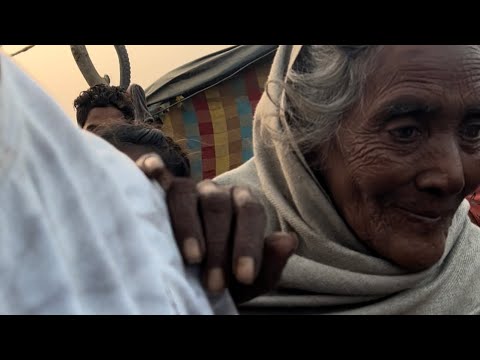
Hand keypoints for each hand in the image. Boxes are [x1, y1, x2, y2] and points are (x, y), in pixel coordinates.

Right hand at [136, 153, 297, 303]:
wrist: (193, 279)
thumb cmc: (222, 277)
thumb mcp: (247, 280)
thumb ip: (269, 263)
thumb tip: (287, 240)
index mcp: (242, 206)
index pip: (250, 212)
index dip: (248, 243)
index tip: (244, 276)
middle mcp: (215, 193)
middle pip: (218, 205)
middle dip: (218, 247)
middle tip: (213, 284)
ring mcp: (186, 189)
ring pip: (185, 192)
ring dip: (188, 226)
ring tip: (192, 258)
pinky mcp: (158, 189)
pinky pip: (153, 171)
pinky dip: (152, 168)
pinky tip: (151, 171)